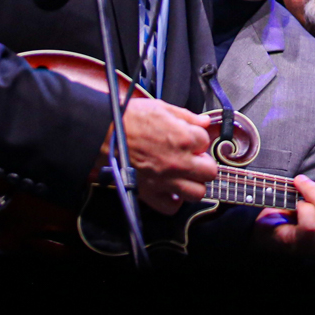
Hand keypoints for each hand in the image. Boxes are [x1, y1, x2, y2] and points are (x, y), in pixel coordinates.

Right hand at [112, 99, 216, 213]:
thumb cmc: (130, 118)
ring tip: (185, 175)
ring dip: (194, 184)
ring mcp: (165, 180)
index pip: (207, 142)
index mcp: (184, 138)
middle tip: (193, 158)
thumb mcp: (162, 108)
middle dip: (204, 163)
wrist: (104, 133)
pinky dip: (174, 200)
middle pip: (210, 171)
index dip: (198, 139)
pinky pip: (171, 207)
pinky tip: (171, 189)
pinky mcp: (150, 192)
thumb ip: (187, 117)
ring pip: (197, 193)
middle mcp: (179, 162)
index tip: (190, 138)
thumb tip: (205, 122)